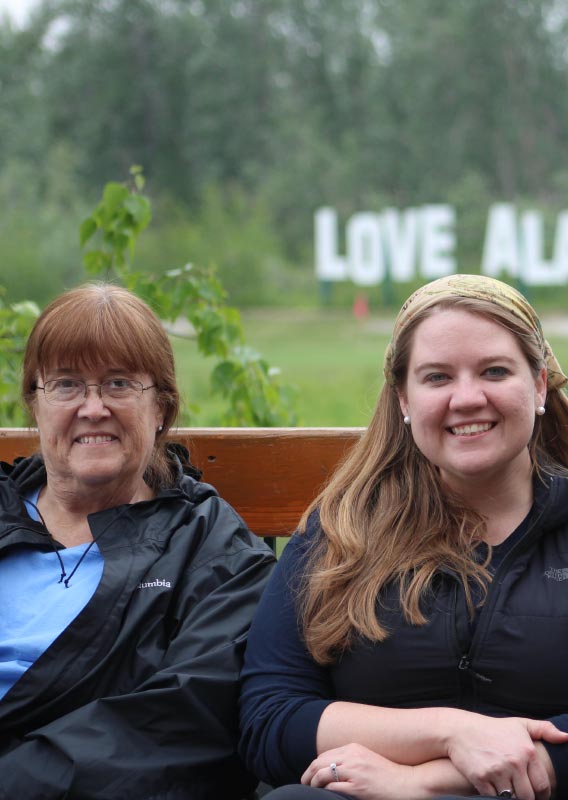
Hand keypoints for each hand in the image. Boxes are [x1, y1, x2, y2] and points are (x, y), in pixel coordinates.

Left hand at [301, 743, 422, 799]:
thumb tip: (333, 767)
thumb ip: (351, 759)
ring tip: (310, 789)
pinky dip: (324, 791)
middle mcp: (352, 757)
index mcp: (353, 748)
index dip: (314, 765)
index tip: (310, 773)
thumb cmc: (387, 774)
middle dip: (308, 773)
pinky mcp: (357, 787)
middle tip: (304, 782)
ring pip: (322, 774)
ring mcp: (354, 772)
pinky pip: (332, 787)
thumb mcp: (366, 759)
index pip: (325, 754)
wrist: (406, 782)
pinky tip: (322, 794)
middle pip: (320, 762)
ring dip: (313, 782)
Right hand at [446, 715, 566, 799]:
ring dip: (511, 797)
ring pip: (513, 799)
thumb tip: (566, 737)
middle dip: (526, 797)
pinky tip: (494, 788)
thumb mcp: (519, 724)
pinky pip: (495, 798)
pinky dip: (495, 796)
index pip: (543, 785)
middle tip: (520, 792)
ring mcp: (497, 772)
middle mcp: (514, 762)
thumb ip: (544, 729)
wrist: (460, 730)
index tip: (536, 793)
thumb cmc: (492, 729)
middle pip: (528, 796)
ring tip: (508, 789)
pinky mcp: (481, 779)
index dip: (541, 793)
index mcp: (526, 752)